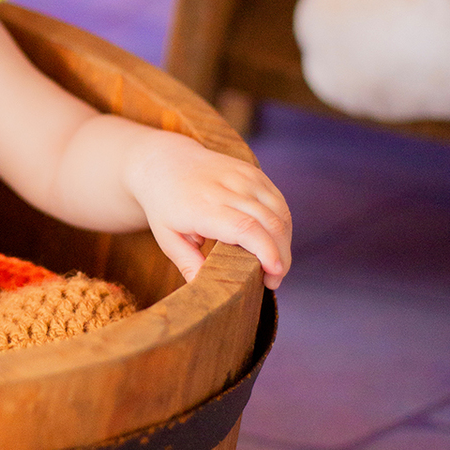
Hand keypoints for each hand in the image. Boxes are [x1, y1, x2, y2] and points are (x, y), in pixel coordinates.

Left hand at [126, 133, 290, 289]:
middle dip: (280, 255)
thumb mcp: (167, 237)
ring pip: (279, 211)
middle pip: (269, 222)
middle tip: (273, 280)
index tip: (273, 275)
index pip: (245, 227)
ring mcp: (243, 176)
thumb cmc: (165, 205)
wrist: (166, 161)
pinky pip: (278, 201)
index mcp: (203, 206)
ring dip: (284, 241)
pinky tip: (275, 243)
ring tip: (275, 265)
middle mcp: (227, 187)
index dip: (266, 251)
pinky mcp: (254, 171)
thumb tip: (204, 289)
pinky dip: (282, 225)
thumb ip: (187, 263)